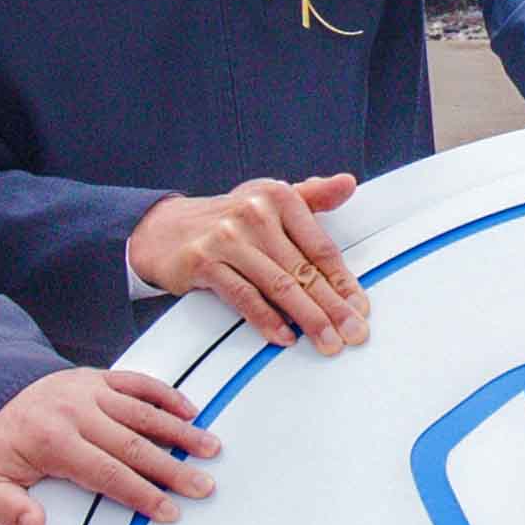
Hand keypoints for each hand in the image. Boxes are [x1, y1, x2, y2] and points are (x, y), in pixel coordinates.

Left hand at [0, 367, 218, 524]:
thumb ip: (7, 509)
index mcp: (53, 443)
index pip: (107, 473)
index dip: (141, 494)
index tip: (169, 510)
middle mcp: (76, 413)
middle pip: (134, 445)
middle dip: (173, 469)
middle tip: (204, 486)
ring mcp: (89, 391)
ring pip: (143, 413)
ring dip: (180, 431)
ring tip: (210, 448)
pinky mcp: (96, 377)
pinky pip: (137, 382)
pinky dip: (165, 394)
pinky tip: (190, 410)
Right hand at [130, 173, 371, 353]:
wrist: (164, 228)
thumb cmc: (227, 219)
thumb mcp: (268, 199)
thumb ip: (312, 195)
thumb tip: (348, 184)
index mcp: (278, 197)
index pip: (320, 247)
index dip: (344, 281)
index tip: (360, 307)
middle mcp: (254, 213)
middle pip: (304, 270)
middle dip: (333, 307)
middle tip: (354, 333)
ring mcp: (228, 238)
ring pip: (279, 285)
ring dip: (308, 319)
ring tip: (327, 341)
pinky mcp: (204, 262)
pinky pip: (243, 296)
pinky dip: (266, 319)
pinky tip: (284, 337)